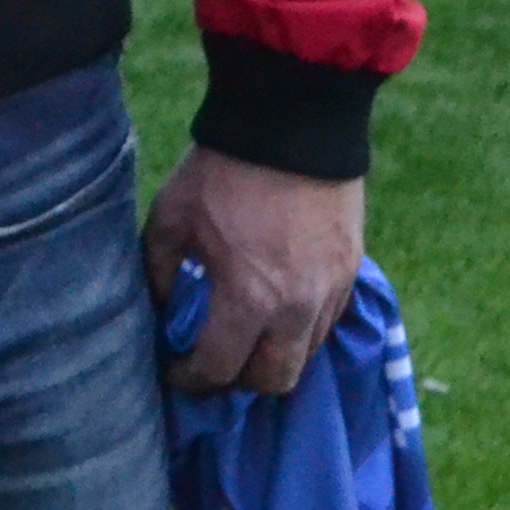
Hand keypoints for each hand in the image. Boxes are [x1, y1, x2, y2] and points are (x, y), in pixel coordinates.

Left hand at [143, 143, 363, 396]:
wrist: (290, 127)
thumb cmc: (220, 173)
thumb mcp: (170, 220)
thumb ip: (160, 273)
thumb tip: (162, 310)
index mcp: (248, 297)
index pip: (221, 368)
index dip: (193, 379)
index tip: (176, 375)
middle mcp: (297, 307)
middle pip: (275, 380)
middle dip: (240, 382)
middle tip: (213, 365)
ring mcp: (331, 291)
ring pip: (306, 355)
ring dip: (274, 357)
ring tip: (244, 340)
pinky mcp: (350, 272)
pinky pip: (327, 322)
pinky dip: (300, 329)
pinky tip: (274, 311)